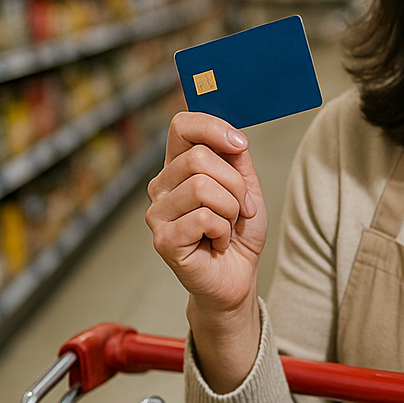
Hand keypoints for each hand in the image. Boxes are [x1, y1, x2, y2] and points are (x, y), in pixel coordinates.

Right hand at [145, 112, 266, 389]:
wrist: (237, 277)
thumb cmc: (238, 232)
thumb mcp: (246, 188)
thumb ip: (237, 159)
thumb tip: (232, 137)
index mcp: (178, 166)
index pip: (182, 125)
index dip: (212, 127)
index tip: (240, 145)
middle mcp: (161, 186)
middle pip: (199, 158)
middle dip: (235, 184)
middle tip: (238, 209)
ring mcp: (157, 213)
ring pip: (203, 187)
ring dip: (230, 210)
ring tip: (226, 228)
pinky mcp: (163, 239)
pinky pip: (204, 218)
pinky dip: (223, 231)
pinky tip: (217, 243)